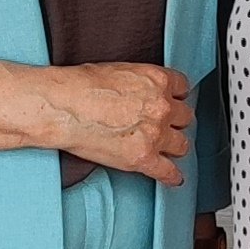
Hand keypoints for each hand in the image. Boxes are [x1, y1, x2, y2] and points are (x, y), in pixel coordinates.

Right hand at [45, 62, 193, 183]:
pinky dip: (171, 176)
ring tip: (165, 149)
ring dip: (173, 147)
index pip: (183, 89)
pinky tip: (172, 177)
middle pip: (185, 118)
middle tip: (163, 126)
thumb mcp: (121, 70)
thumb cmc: (82, 86)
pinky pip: (168, 172)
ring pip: (182, 145)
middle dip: (174, 122)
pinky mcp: (143, 158)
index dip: (175, 98)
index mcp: (158, 81)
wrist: (64, 107)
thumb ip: (141, 84)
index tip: (172, 103)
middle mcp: (162, 107)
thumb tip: (141, 93)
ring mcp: (155, 134)